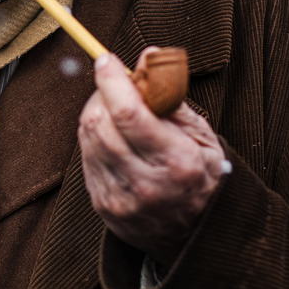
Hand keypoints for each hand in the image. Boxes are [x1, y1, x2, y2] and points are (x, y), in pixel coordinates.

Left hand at [78, 48, 225, 270]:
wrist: (196, 234)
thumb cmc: (202, 175)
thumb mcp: (201, 134)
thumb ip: (171, 94)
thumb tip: (148, 54)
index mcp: (176, 162)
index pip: (129, 114)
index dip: (112, 81)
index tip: (106, 59)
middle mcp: (145, 183)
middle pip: (101, 124)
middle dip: (102, 94)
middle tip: (115, 83)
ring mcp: (120, 198)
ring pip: (88, 139)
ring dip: (96, 113)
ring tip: (117, 109)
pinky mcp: (103, 206)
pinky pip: (86, 158)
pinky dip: (95, 138)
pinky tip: (114, 138)